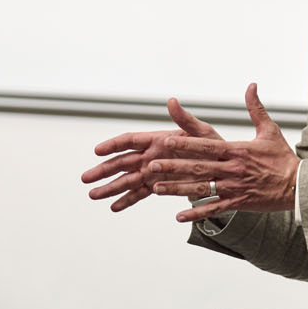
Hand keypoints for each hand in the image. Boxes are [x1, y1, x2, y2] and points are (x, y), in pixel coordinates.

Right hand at [81, 98, 221, 211]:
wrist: (222, 167)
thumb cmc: (212, 145)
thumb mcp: (202, 132)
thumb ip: (185, 119)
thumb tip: (172, 101)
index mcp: (157, 139)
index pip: (130, 141)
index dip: (113, 145)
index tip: (97, 151)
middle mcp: (151, 156)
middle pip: (121, 163)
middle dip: (103, 171)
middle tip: (85, 179)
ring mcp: (153, 172)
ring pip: (127, 180)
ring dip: (110, 188)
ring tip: (93, 195)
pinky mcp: (159, 186)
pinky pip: (140, 193)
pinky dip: (127, 200)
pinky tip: (114, 207)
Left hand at [147, 83, 300, 221]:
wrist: (299, 185)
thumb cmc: (283, 158)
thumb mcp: (270, 130)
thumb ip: (256, 108)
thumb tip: (251, 85)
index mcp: (237, 150)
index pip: (206, 146)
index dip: (185, 144)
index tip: (166, 141)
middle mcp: (233, 169)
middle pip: (198, 168)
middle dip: (173, 167)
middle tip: (151, 166)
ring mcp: (234, 188)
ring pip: (201, 189)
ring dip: (177, 190)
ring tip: (156, 189)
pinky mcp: (239, 203)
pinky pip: (214, 209)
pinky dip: (196, 213)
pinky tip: (179, 216)